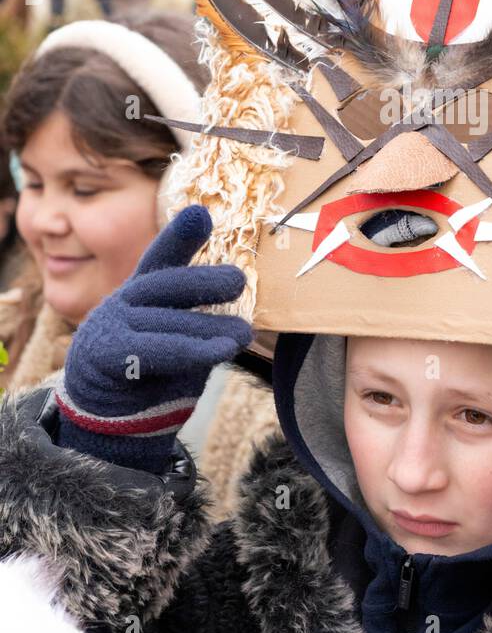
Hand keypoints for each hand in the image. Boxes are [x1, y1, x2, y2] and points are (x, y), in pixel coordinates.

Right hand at [56, 205, 251, 472]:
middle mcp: (124, 302)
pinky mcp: (106, 356)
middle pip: (166, 285)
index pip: (161, 258)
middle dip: (204, 281)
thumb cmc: (151, 372)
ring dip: (208, 327)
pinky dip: (190, 351)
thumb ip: (197, 320)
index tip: (201, 213)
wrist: (107, 419)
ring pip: (167, 321)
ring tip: (243, 335)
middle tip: (240, 279)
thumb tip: (245, 316)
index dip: (180, 236)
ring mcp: (111, 326)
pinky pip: (155, 351)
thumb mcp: (176, 338)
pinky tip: (220, 352)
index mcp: (141, 292)